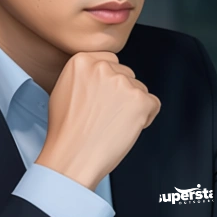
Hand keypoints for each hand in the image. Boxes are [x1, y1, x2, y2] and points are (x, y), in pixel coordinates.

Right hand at [35, 51, 160, 189]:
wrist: (72, 156)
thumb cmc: (66, 131)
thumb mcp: (63, 90)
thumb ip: (84, 76)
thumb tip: (100, 76)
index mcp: (82, 61)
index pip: (111, 62)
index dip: (109, 83)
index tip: (104, 98)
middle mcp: (103, 67)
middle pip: (127, 75)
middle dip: (122, 94)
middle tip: (107, 116)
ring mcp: (123, 83)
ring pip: (140, 90)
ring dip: (133, 106)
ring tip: (113, 124)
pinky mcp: (140, 100)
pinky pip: (153, 104)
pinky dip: (146, 117)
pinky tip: (127, 128)